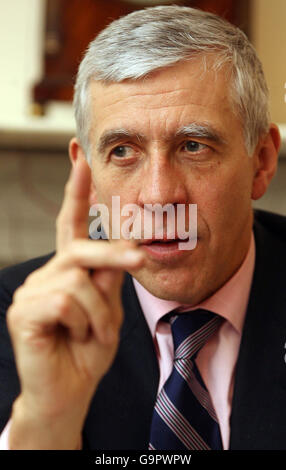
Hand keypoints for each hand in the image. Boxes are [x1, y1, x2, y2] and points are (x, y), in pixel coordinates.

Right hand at [7, 158, 143, 448]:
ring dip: (98, 311)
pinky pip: (64, 301)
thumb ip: (110, 277)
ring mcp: (32, 291)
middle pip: (81, 248)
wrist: (70, 390)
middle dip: (115, 253)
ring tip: (94, 333)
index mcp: (68, 270)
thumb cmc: (87, 349)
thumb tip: (123, 246)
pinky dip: (83, 322)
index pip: (70, 223)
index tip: (81, 156)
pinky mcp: (23, 312)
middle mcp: (47, 274)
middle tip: (142, 257)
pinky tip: (74, 337)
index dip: (76, 191)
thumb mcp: (109, 309)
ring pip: (78, 280)